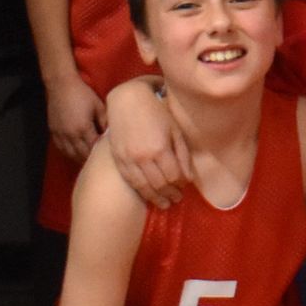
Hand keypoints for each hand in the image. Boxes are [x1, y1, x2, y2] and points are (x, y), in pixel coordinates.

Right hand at [47, 75, 106, 164]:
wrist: (61, 84)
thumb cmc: (82, 93)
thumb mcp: (99, 106)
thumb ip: (105, 122)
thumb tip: (111, 134)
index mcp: (82, 128)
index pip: (93, 148)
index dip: (101, 154)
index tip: (109, 156)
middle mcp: (69, 134)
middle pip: (81, 154)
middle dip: (91, 159)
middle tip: (101, 163)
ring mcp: (59, 134)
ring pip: (70, 154)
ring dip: (80, 158)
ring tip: (89, 161)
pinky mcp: (53, 131)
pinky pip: (61, 148)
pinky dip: (69, 153)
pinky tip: (76, 154)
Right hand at [104, 79, 188, 208]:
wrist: (127, 101)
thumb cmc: (157, 113)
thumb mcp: (176, 131)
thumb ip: (182, 155)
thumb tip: (188, 179)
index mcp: (160, 149)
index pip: (174, 177)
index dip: (181, 184)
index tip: (185, 186)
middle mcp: (142, 157)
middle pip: (159, 185)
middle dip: (170, 194)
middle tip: (177, 199)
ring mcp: (127, 159)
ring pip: (143, 187)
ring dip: (155, 198)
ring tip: (164, 204)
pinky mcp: (117, 159)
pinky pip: (129, 180)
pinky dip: (140, 191)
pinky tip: (147, 195)